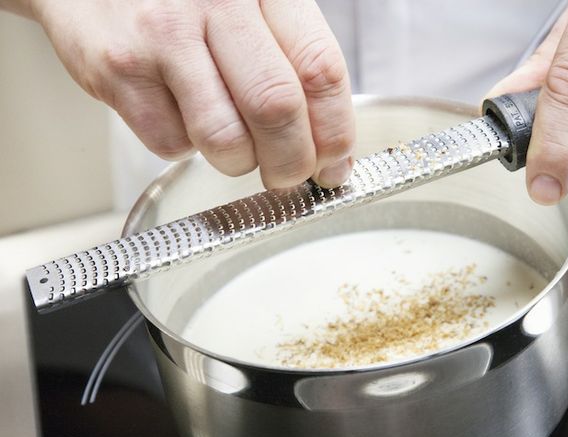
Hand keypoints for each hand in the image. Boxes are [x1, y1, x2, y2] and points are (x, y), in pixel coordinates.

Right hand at [30, 0, 354, 188]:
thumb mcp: (251, 7)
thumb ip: (292, 62)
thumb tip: (328, 147)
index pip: (319, 70)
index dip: (335, 132)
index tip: (335, 163)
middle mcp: (216, 3)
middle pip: (277, 108)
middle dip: (292, 162)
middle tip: (289, 174)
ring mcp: (162, 35)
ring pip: (225, 139)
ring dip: (238, 162)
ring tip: (233, 145)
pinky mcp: (118, 69)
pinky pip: (171, 144)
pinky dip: (186, 147)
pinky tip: (181, 115)